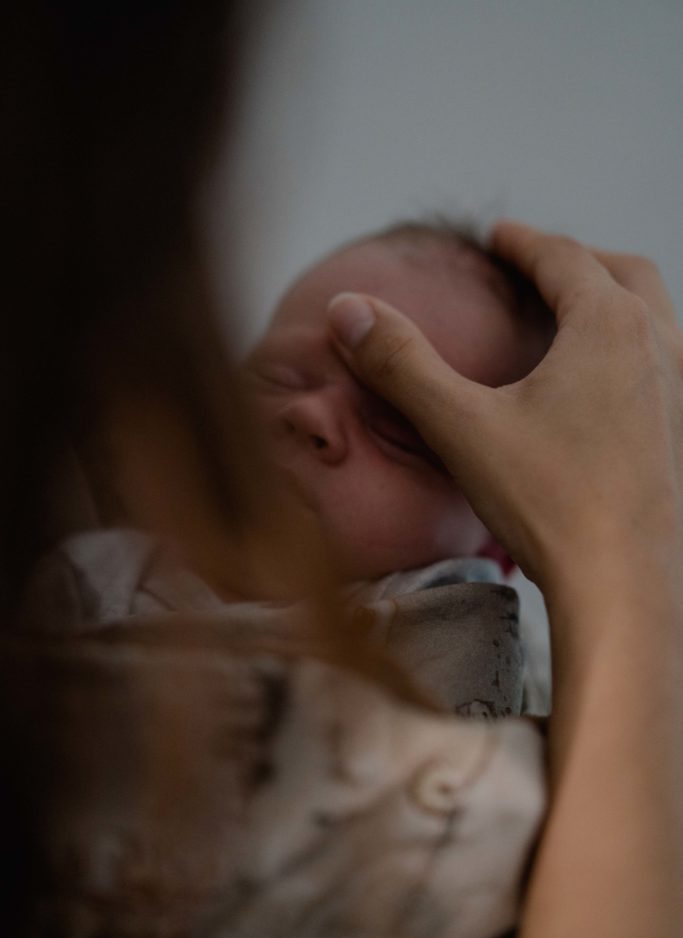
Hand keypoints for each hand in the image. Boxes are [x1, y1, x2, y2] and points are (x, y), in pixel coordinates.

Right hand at [327, 223, 682, 594]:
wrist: (624, 586)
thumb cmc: (550, 502)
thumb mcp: (461, 426)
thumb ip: (402, 363)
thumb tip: (347, 310)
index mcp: (609, 326)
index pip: (564, 257)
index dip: (523, 242)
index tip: (497, 236)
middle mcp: (659, 346)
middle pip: (624, 273)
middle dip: (577, 259)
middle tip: (536, 264)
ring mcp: (682, 391)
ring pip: (655, 316)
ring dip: (614, 299)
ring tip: (573, 315)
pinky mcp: (682, 434)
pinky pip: (665, 362)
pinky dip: (632, 348)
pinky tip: (604, 386)